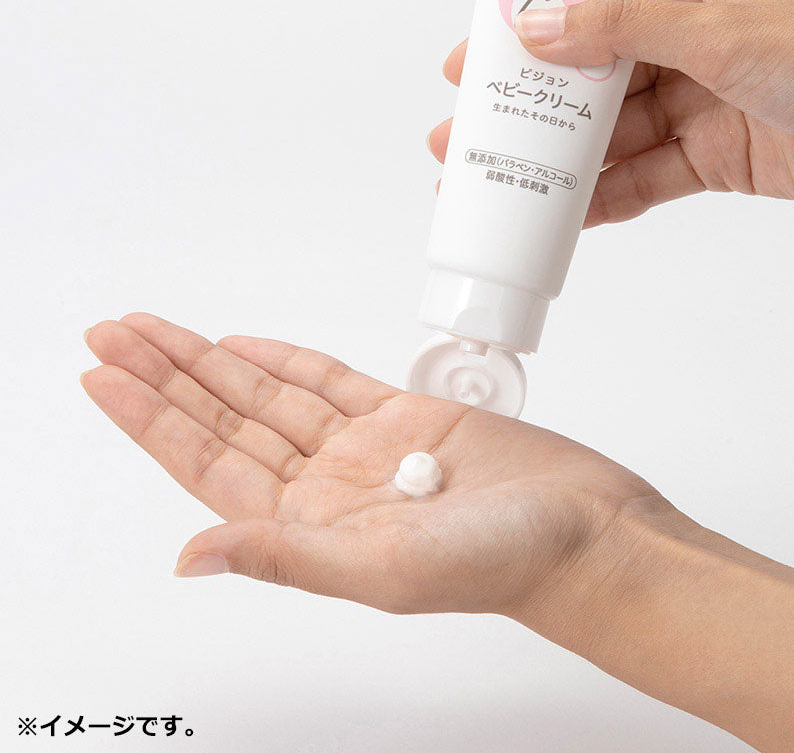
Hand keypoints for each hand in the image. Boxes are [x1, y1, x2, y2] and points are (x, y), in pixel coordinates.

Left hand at [81, 313, 661, 613]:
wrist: (583, 530)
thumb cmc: (503, 564)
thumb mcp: (384, 569)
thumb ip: (288, 556)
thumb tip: (193, 555)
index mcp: (314, 528)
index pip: (210, 466)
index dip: (154, 421)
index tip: (105, 380)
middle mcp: (331, 487)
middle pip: (229, 421)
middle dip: (168, 377)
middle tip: (112, 334)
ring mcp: (368, 448)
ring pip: (271, 395)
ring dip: (214, 361)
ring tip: (159, 330)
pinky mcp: (408, 416)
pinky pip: (332, 380)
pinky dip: (288, 359)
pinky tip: (247, 346)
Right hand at [428, 0, 793, 223]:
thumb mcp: (719, 31)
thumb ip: (623, 34)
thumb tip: (540, 29)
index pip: (590, 5)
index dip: (526, 32)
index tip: (472, 56)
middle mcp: (688, 45)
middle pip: (589, 79)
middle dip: (527, 110)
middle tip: (463, 136)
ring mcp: (699, 105)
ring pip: (611, 136)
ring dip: (555, 161)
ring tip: (492, 183)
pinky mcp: (713, 159)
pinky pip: (645, 178)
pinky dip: (604, 198)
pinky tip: (558, 216)